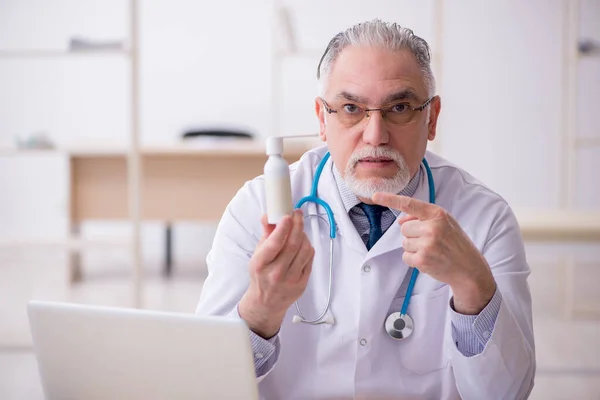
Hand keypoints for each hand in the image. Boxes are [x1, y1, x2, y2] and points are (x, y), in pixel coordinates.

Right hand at [239, 209, 314, 337]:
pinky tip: (302, 244)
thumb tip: (269, 216)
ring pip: (304, 251)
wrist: (266, 303)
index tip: (287, 216)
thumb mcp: (258, 255)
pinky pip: (309, 260)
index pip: (274, 244)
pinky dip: (307, 248)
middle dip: (297, 225)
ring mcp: (291, 280)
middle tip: (297, 214)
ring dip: (304, 236)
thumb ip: (265, 235)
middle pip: (293, 245)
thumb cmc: (261, 275)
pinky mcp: (302, 284)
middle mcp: (276, 273)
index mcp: (260, 265)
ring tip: (299, 230)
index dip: (283, 228)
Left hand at [371, 192, 495, 314]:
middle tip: (430, 241)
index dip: (390, 199)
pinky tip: (429, 260)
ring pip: (404, 242)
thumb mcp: (445, 223)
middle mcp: (432, 227)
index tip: (375, 195)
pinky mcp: (422, 260)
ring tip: (432, 251)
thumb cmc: (455, 243)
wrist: (469, 269)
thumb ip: (423, 218)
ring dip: (414, 248)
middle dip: (412, 234)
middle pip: (403, 227)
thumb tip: (400, 220)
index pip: (409, 204)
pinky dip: (413, 259)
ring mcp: (427, 244)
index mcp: (438, 214)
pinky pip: (405, 256)